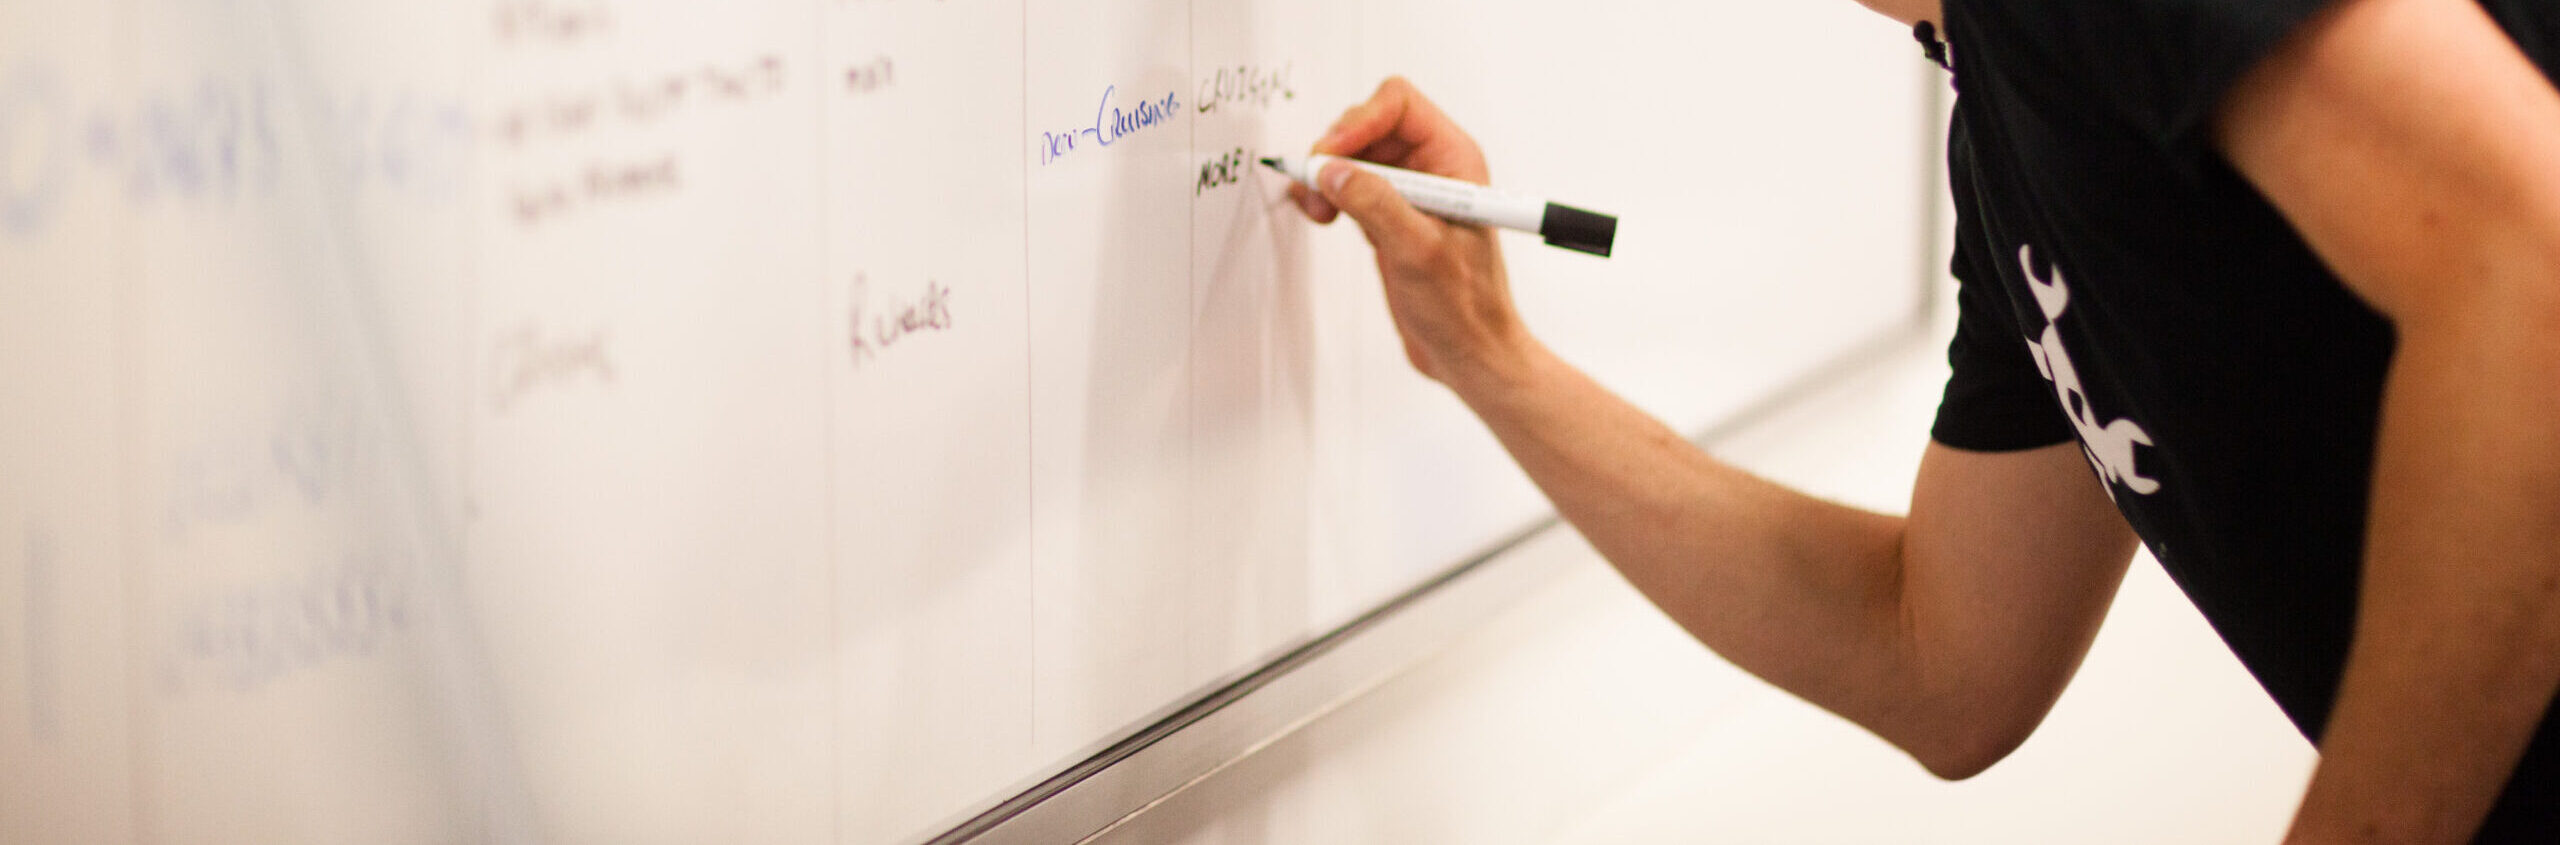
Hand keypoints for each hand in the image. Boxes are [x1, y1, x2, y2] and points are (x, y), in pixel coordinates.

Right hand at [1291, 77, 1536, 389]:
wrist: (1469, 353)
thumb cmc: (1465, 307)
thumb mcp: (1418, 251)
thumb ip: (1374, 204)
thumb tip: (1332, 171)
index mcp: (1454, 159)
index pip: (1398, 105)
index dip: (1358, 121)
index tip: (1330, 156)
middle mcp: (1432, 167)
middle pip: (1368, 125)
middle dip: (1335, 151)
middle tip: (1315, 187)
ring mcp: (1409, 192)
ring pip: (1353, 155)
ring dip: (1325, 175)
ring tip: (1316, 210)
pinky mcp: (1389, 217)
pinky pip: (1349, 186)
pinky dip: (1326, 195)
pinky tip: (1318, 215)